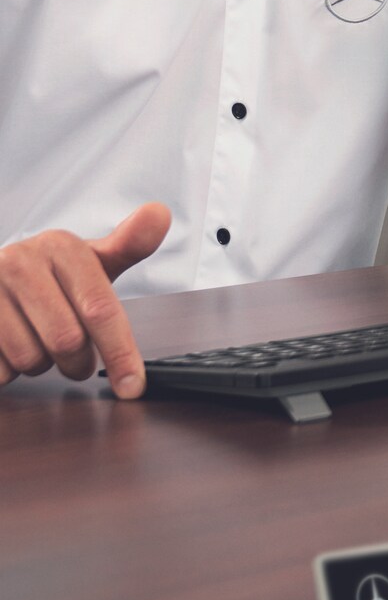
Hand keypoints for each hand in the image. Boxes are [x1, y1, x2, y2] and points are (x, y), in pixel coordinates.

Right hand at [0, 202, 171, 398]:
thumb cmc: (51, 275)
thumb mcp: (90, 259)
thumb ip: (129, 244)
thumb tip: (160, 214)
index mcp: (60, 246)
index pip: (100, 308)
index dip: (120, 352)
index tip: (132, 386)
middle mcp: (20, 262)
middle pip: (67, 340)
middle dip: (78, 363)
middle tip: (78, 359)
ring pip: (31, 359)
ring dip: (42, 365)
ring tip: (39, 342)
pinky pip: (0, 369)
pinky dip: (10, 370)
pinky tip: (11, 347)